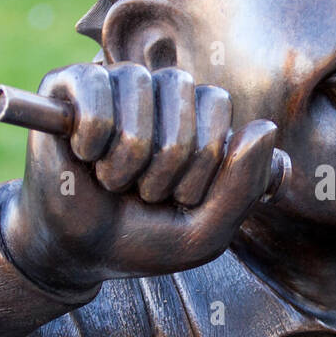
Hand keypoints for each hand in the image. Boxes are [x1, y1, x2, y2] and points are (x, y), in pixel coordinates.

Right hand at [0, 62, 276, 293]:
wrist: (79, 254)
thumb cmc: (145, 238)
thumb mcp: (207, 230)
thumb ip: (243, 186)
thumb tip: (265, 126)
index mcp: (199, 114)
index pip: (217, 105)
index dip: (202, 161)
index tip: (181, 196)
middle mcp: (160, 89)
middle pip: (185, 92)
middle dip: (166, 162)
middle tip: (144, 192)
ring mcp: (116, 83)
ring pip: (139, 89)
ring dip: (126, 158)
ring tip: (114, 181)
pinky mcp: (69, 85)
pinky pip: (95, 90)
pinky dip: (92, 139)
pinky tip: (85, 157)